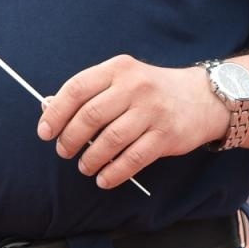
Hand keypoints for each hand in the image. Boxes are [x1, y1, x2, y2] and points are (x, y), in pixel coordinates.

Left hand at [37, 56, 228, 190]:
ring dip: (90, 158)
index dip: (56, 112)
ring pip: (110, 140)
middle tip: (63, 151)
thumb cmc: (153, 90)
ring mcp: (152, 112)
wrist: (204, 97)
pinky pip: (132, 159)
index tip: (44, 131)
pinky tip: (104, 179)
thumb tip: (52, 111)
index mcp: (118, 69)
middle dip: (70, 139)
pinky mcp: (166, 136)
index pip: (77, 88)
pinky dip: (113, 173)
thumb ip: (92, 92)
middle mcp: (135, 87)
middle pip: (90, 116)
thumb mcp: (124, 78)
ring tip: (84, 167)